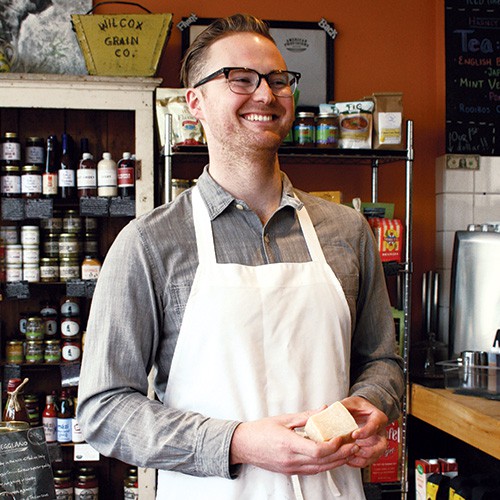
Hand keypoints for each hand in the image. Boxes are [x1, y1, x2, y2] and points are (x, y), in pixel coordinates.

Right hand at [230, 409, 360, 475]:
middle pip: (322, 462)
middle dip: (341, 455)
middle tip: (353, 445)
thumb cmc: (260, 431)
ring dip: (336, 462)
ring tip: (348, 452)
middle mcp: (291, 459)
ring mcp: (290, 468)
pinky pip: (311, 471)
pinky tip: (332, 458)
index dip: (333, 446)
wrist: (243, 446)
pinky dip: (324, 465)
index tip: (341, 438)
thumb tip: (323, 409)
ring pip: (319, 469)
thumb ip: (306, 416)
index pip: (316, 451)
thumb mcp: (283, 419)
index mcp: (288, 444)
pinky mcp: (290, 471)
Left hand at [340, 396, 388, 467]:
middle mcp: (380, 432)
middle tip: (353, 449)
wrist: (361, 411)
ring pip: (375, 456)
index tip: (354, 435)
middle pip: (381, 446)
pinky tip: (347, 459)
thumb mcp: (350, 402)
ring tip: (348, 456)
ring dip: (362, 458)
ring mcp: (377, 443)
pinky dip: (358, 462)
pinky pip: (368, 461)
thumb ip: (343, 406)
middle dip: (367, 451)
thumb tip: (329, 411)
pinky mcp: (372, 451)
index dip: (365, 432)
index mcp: (378, 417)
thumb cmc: (357, 406)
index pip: (375, 426)